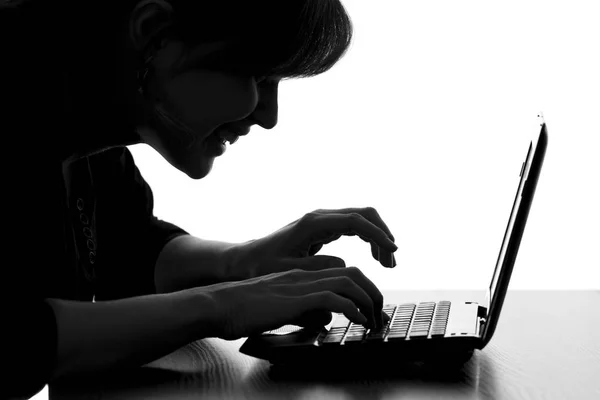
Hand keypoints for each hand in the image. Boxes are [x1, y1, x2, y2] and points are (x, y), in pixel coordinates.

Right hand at [200, 266, 387, 339]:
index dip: (361, 288)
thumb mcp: (282, 308)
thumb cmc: (243, 309)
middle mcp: (304, 274)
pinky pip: (333, 299)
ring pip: (348, 280)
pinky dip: (352, 309)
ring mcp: (300, 283)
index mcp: (301, 275)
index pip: (341, 272)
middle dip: (372, 291)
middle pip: (351, 271)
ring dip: (368, 299)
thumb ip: (305, 310)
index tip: (369, 308)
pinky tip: (357, 321)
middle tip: (379, 312)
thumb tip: (324, 320)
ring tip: (373, 318)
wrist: (218, 305)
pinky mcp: (294, 298)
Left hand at [227, 207, 397, 279]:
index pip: (355, 221)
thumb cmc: (264, 266)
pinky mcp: (323, 227)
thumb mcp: (290, 272)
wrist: (248, 259)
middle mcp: (320, 216)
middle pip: (364, 213)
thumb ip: (318, 267)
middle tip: (392, 261)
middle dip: (383, 234)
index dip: (377, 235)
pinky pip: (354, 227)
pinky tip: (374, 257)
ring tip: (387, 263)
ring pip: (361, 219)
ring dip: (378, 237)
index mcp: (313, 224)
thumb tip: (346, 266)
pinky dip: (368, 239)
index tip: (392, 251)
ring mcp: (322, 220)